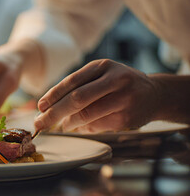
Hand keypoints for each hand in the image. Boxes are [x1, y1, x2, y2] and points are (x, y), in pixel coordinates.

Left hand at [34, 59, 161, 132]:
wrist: (155, 94)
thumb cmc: (119, 84)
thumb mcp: (101, 75)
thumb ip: (79, 86)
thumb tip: (48, 106)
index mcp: (103, 66)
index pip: (72, 81)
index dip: (53, 95)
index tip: (40, 106)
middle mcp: (115, 80)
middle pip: (77, 99)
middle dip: (54, 113)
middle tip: (40, 123)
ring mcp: (123, 99)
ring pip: (86, 115)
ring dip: (68, 123)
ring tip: (63, 125)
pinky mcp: (127, 118)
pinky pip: (97, 126)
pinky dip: (84, 128)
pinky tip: (80, 127)